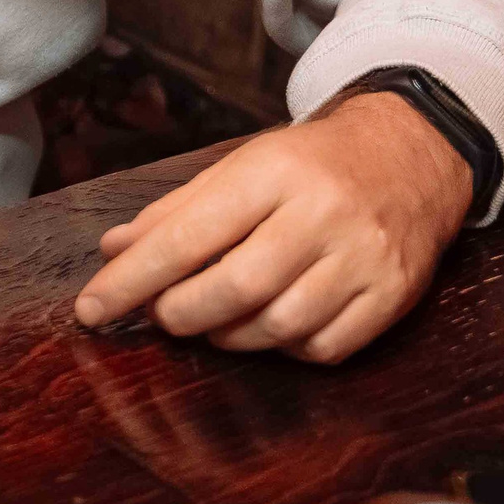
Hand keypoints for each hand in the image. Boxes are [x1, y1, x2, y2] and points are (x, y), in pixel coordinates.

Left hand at [72, 93, 473, 364]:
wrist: (412, 154)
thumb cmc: (312, 163)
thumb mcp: (242, 165)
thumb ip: (177, 210)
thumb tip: (114, 252)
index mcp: (273, 171)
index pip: (188, 235)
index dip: (133, 279)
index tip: (91, 309)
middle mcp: (321, 213)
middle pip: (234, 286)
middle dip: (181, 312)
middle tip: (161, 314)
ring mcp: (363, 258)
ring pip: (278, 325)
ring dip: (229, 336)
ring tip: (211, 320)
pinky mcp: (393, 296)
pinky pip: (324, 349)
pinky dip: (285, 350)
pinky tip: (270, 326)